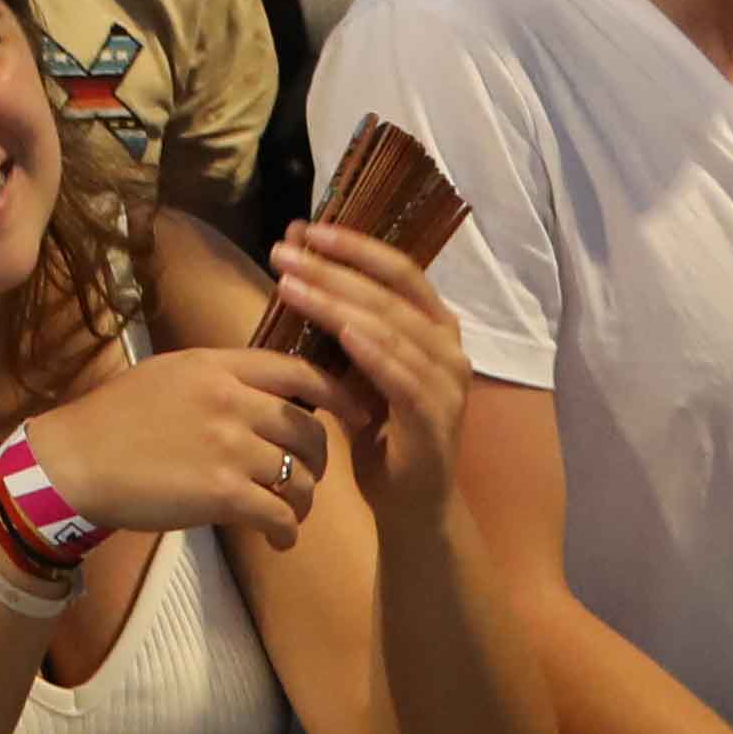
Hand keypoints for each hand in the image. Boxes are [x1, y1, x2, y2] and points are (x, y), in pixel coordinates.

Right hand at [21, 342, 346, 546]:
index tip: (356, 413)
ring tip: (289, 515)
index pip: (298, 371)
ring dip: (302, 502)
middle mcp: (230, 400)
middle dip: (318, 462)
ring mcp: (228, 446)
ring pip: (300, 478)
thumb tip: (265, 393)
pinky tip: (278, 540)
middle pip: (309, 431)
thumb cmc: (114, 419)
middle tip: (306, 479)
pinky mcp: (222, 493)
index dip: (336, 394)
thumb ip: (218, 378)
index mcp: (217, 366)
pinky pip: (279, 514)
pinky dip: (286, 532)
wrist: (76, 461)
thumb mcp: (168, 375)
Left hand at [253, 223, 474, 511]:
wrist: (411, 505)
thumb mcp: (357, 368)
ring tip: (291, 284)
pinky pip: (404, 379)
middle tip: (284, 252)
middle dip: (333, 268)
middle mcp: (449, 348)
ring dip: (338, 302)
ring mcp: (448, 385)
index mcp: (434, 327)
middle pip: (389, 293)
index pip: (399, 270)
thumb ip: (341, 322)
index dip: (354, 245)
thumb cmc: (381, 431)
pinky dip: (374, 352)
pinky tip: (343, 331)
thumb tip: (298, 266)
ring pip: (392, 329)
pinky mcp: (436, 421)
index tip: (305, 228)